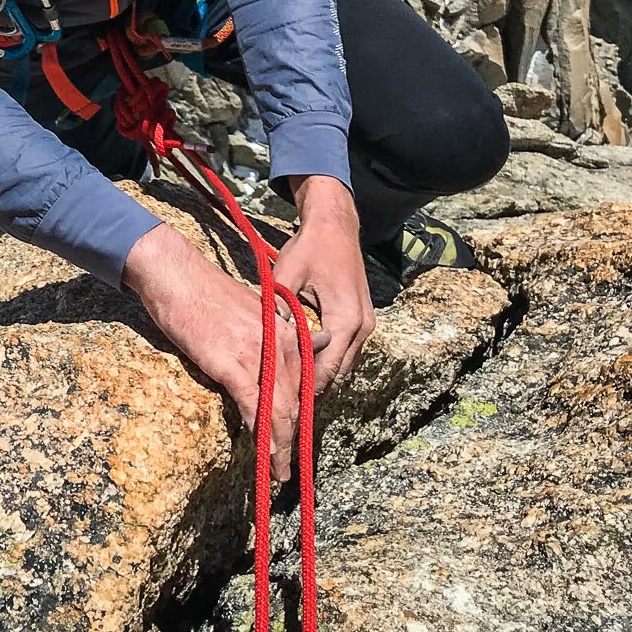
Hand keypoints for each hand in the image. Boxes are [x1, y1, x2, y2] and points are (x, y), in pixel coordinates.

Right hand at [123, 223, 326, 481]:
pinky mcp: (231, 363)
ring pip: (279, 409)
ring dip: (281, 445)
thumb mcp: (253, 307)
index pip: (303, 382)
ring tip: (281, 471)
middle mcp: (279, 344)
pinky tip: (265, 452)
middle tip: (292, 467)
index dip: (302, 415)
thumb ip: (277, 330)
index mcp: (284, 331)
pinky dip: (262, 431)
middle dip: (295, 438)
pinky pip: (254, 404)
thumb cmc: (206, 290)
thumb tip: (308, 343)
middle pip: (295, 402)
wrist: (176, 274)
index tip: (300, 438)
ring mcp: (257, 354)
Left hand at [274, 174, 375, 391]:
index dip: (305, 388)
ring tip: (291, 392)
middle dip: (312, 389)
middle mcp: (362, 327)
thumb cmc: (309, 248)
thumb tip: (265, 340)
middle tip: (284, 405)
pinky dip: (327, 361)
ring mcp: (365, 325)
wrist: (335, 226)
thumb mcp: (286, 275)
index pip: (326, 368)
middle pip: (337, 372)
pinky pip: (345, 350)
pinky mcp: (361, 320)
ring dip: (320, 377)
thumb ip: (279, 308)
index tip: (283, 402)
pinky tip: (303, 367)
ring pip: (343, 364)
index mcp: (346, 319)